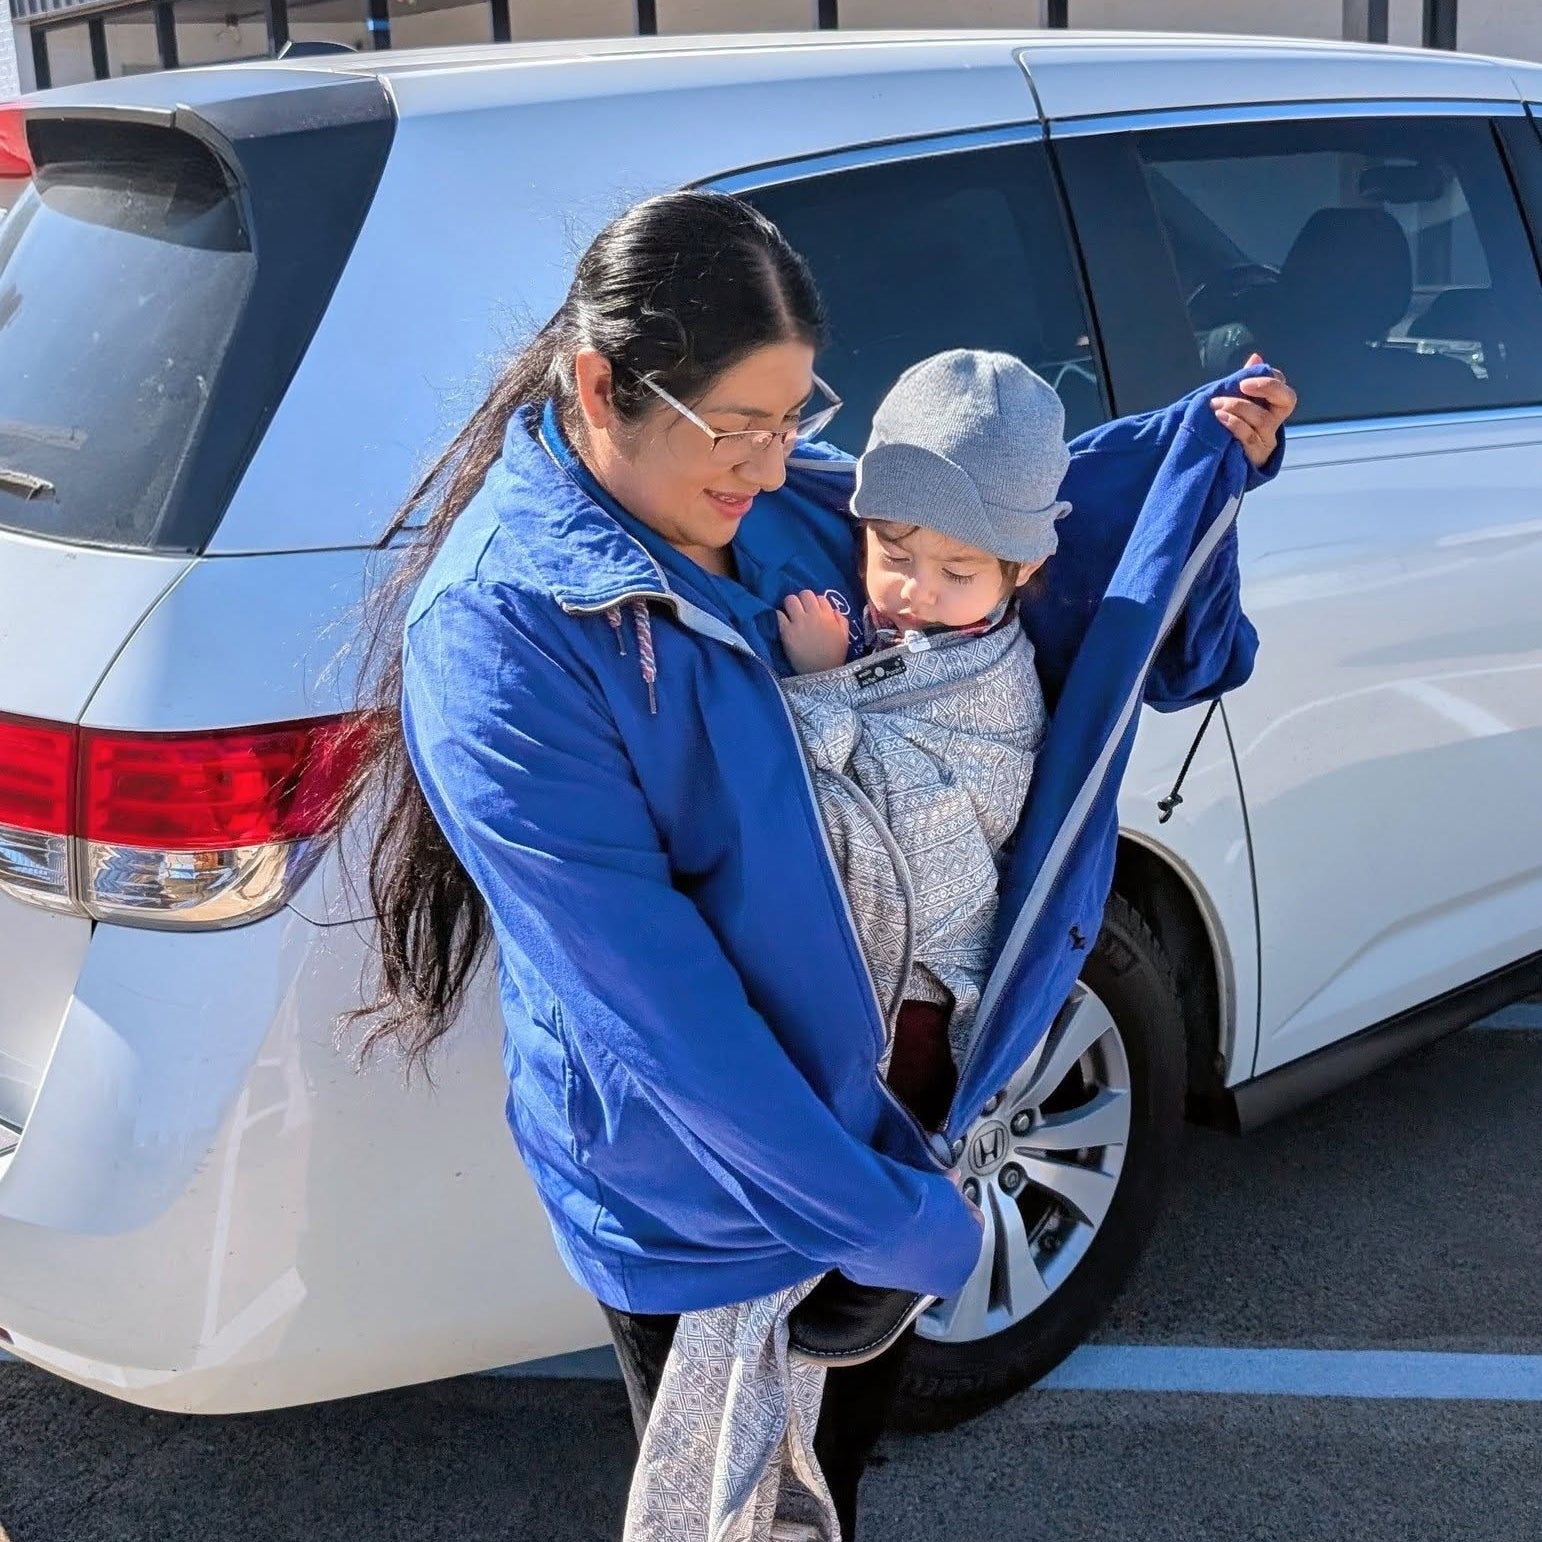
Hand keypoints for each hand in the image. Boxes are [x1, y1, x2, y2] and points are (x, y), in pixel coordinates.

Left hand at [778, 589, 850, 674]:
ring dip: (790, 604)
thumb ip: (842, 621)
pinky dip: (780, 617)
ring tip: (790, 613)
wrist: (821, 673)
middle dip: (802, 600)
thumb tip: (833, 610)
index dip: (816, 603)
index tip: (814, 611)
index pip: (820, 597)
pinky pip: (779, 615)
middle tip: (801, 609)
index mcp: (828, 616)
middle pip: (805, 594)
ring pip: (790, 599)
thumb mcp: (844, 637)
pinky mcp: (786, 632)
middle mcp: (813, 615)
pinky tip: (783, 623)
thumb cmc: (834, 656)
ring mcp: (798, 622)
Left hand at [1212, 354, 1295, 468]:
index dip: (1270, 380)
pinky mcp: (1256, 455)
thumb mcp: (1236, 402)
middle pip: (1286, 400)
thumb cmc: (1231, 427)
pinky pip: (1249, 437)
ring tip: (1216, 403)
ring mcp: (1268, 438)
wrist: (1222, 464)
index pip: (1282, 387)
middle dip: (1267, 388)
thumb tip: (1256, 357)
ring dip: (1238, 407)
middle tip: (1242, 384)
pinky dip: (1234, 425)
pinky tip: (1220, 418)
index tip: (1247, 378)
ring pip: (1262, 419)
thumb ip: (1245, 381)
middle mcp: (1275, 420)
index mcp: (1272, 406)